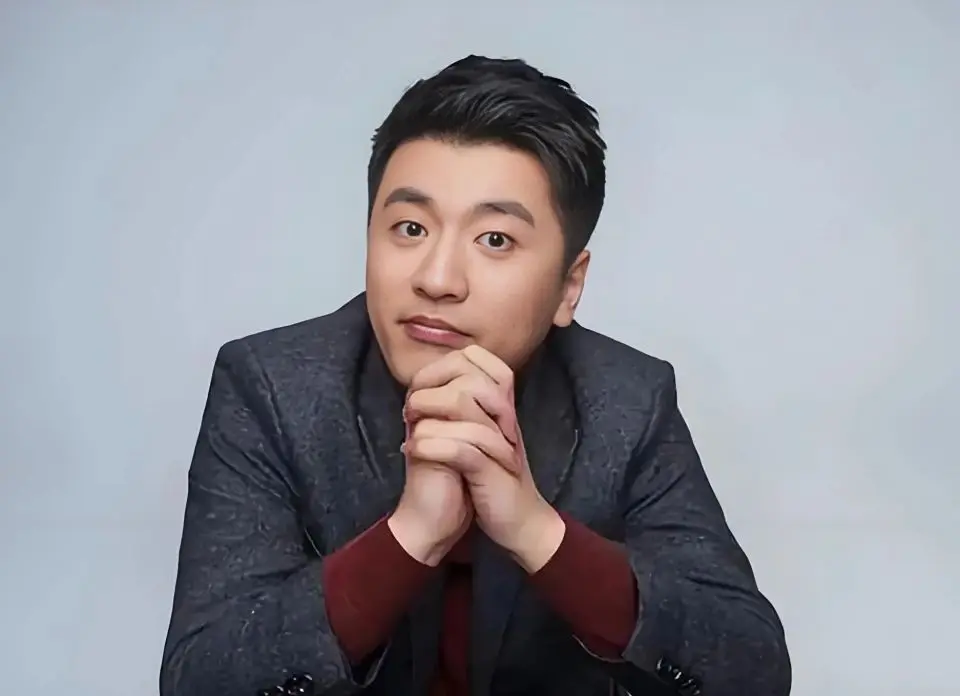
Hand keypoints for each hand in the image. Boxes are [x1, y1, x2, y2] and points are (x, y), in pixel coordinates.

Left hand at [405, 346, 566, 572]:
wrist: (520, 523)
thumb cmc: (493, 479)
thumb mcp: (477, 438)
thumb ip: (460, 411)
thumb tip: (421, 387)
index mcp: (500, 406)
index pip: (476, 359)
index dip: (441, 366)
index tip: (419, 388)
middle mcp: (503, 417)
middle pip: (466, 376)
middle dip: (428, 389)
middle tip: (410, 410)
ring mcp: (499, 442)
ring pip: (460, 404)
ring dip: (425, 415)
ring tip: (409, 429)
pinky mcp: (492, 471)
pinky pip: (459, 447)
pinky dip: (430, 446)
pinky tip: (412, 450)